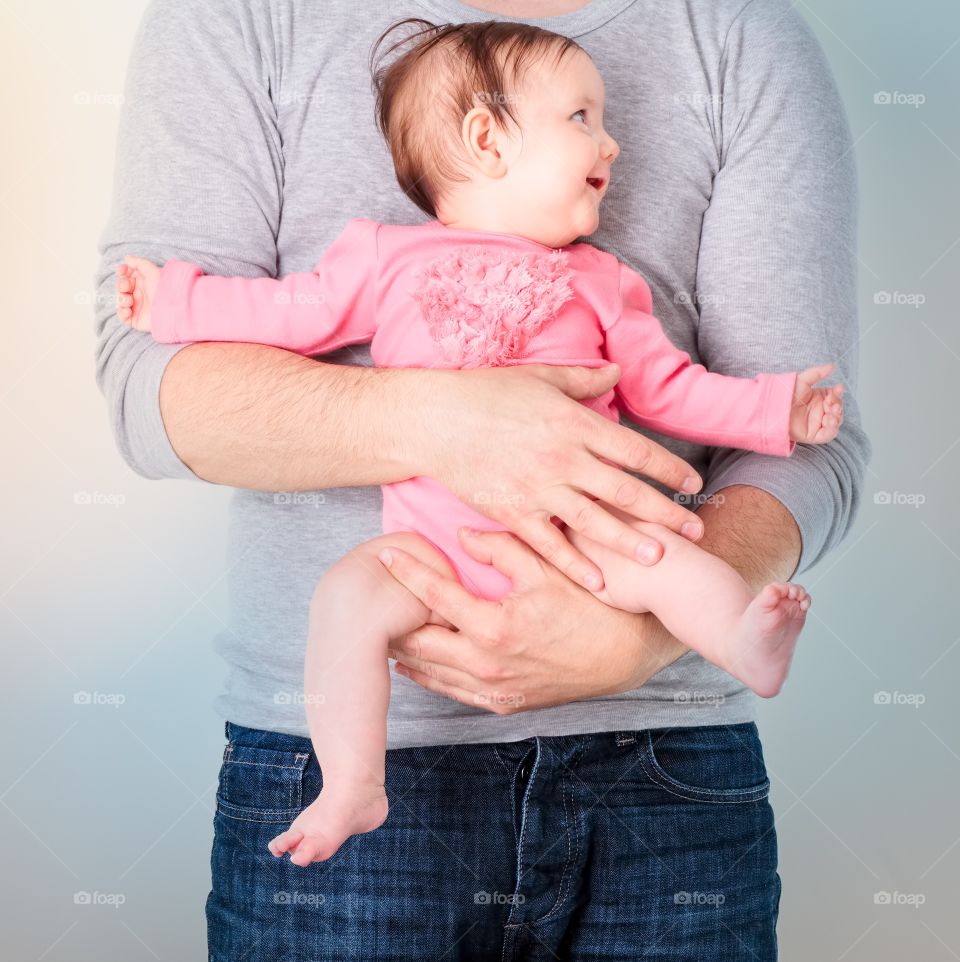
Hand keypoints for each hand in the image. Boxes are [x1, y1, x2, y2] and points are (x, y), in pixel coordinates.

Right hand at [115, 255, 160, 331]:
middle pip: (121, 287)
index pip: (126, 275)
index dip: (122, 272)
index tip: (122, 270)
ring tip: (128, 300)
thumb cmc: (164, 288)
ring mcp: (137, 306)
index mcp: (142, 282)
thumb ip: (138, 263)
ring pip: (121, 301)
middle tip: (126, 286)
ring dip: (121, 299)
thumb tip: (127, 258)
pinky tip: (128, 310)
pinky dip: (122, 313)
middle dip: (120, 285)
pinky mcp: (137, 319)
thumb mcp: (152, 271)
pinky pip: (123, 317)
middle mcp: (139, 294)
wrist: (172, 308)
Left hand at [380, 526, 688, 711]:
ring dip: (405, 651)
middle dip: (393, 619)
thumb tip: (462, 536)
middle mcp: (487, 665)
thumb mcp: (547, 568)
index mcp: (494, 628)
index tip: (385, 555)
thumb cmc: (590, 607)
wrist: (627, 654)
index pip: (434, 596)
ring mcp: (495, 690)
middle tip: (372, 597)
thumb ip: (500, 549)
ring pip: (431, 673)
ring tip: (383, 629)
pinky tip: (416, 665)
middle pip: (420, 643)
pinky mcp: (506, 704)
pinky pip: (454, 693)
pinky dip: (430, 677)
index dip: (407, 572)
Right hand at [414, 363, 705, 591]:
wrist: (435, 420)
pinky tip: (599, 582)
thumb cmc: (486, 392)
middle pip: (624, 491)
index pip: (634, 450)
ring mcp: (538, 489)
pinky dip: (574, 565)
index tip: (692, 483)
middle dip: (664, 512)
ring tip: (660, 558)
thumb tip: (618, 372)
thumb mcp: (540, 377)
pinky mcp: (512, 512)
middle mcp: (563, 459)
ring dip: (629, 542)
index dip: (668, 468)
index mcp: (574, 423)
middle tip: (694, 531)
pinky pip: (549, 545)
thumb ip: (584, 379)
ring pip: (594, 522)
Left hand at [790, 363, 844, 443]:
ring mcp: (816, 423)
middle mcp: (818, 411)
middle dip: (838, 405)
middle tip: (831, 402)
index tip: (838, 388)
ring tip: (830, 412)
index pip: (835, 397)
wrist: (773, 407)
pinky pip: (828, 435)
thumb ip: (818, 373)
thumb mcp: (803, 380)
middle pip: (837, 410)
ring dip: (837, 417)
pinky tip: (828, 420)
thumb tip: (832, 366)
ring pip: (835, 422)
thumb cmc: (786, 393)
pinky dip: (832, 429)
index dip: (838, 394)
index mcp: (818, 399)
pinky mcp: (812, 435)